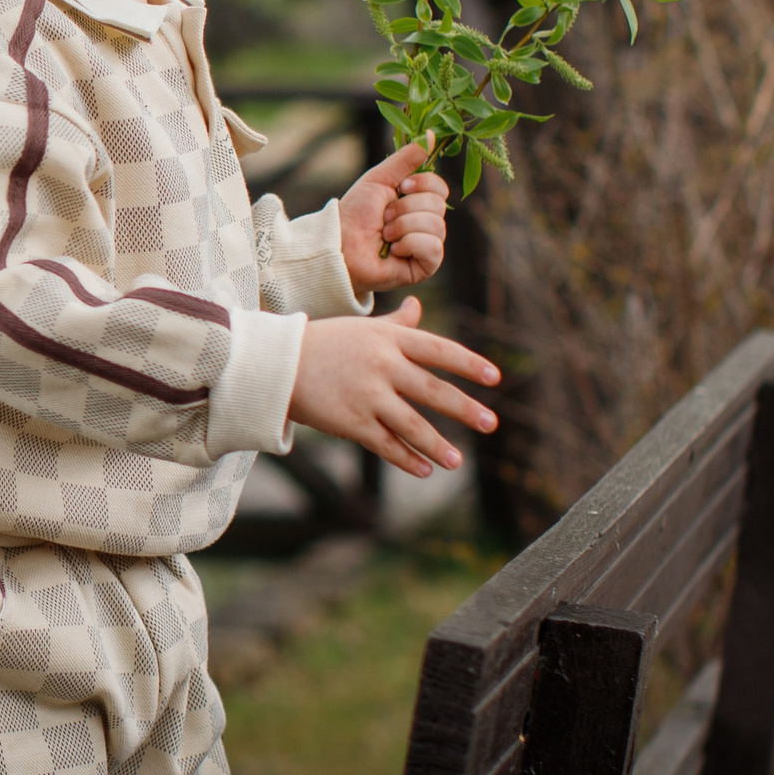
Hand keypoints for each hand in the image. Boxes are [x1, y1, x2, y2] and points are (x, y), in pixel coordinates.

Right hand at [288, 299, 498, 478]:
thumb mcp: (363, 327)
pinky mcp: (351, 422)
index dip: (469, 363)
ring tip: (457, 461)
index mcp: (388, 339)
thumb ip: (397, 322)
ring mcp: (367, 395)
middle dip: (465, 408)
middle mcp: (382, 365)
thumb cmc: (325, 342)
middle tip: (491, 423)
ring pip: (412, 425)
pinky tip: (425, 469)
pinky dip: (407, 459)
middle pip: (432, 390)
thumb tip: (418, 305)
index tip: (495, 377)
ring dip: (438, 446)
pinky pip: (386, 445)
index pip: (439, 349)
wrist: (278, 363)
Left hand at [340, 137, 450, 293]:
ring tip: (385, 235)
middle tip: (384, 217)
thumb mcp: (380, 178)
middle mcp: (426, 222)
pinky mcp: (425, 266)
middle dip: (405, 208)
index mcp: (418, 201)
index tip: (400, 187)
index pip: (440, 188)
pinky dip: (409, 244)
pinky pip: (433, 248)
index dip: (422, 184)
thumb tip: (432, 134)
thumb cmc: (357, 212)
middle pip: (438, 205)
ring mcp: (427, 245)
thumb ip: (406, 158)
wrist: (339, 244)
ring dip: (402, 226)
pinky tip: (393, 250)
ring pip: (436, 226)